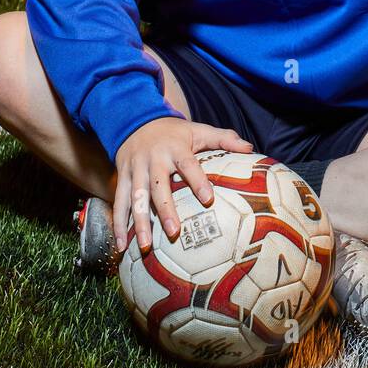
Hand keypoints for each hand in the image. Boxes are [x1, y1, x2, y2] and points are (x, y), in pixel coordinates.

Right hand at [113, 116, 253, 253]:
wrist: (136, 120)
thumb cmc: (175, 132)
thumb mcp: (199, 130)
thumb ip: (225, 138)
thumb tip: (250, 148)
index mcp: (175, 148)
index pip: (188, 165)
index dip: (197, 181)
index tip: (208, 200)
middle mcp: (153, 159)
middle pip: (158, 186)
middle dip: (164, 210)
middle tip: (174, 232)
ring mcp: (134, 170)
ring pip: (135, 198)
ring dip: (138, 223)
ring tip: (144, 247)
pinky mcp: (122, 178)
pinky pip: (118, 203)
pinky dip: (117, 224)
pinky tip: (120, 246)